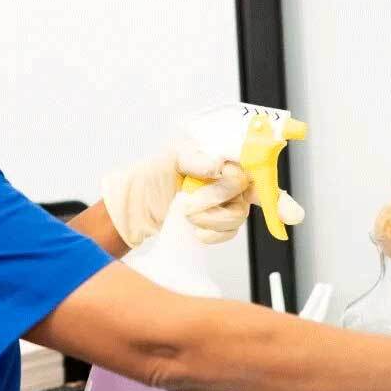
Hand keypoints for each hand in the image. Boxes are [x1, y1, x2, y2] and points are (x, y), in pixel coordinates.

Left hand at [102, 145, 249, 249]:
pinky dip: (213, 234)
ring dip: (212, 218)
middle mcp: (227, 178)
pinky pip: (231, 232)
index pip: (249, 161)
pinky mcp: (219, 223)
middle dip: (215, 198)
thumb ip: (195, 158)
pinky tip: (196, 230)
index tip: (237, 180)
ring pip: (239, 214)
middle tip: (189, 202)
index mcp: (219, 156)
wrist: (137, 207)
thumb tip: (218, 165)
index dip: (253, 171)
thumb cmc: (151, 177)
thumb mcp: (169, 158)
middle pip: (245, 189)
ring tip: (187, 215)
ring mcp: (226, 202)